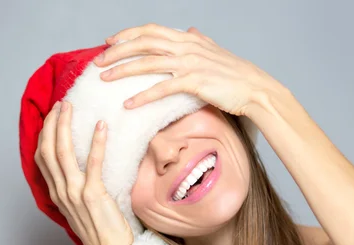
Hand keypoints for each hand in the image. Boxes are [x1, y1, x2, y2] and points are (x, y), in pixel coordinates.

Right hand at [34, 101, 133, 244]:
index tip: (51, 118)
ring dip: (66, 126)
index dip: (44, 135)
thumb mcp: (78, 209)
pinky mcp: (94, 194)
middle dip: (52, 124)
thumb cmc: (99, 232)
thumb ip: (74, 191)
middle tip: (61, 104)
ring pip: (63, 152)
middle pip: (48, 150)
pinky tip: (101, 126)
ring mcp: (75, 192)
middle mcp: (61, 191)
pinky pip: (94, 163)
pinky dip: (96, 142)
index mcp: (57, 194)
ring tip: (71, 107)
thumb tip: (79, 172)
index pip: (42, 159)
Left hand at [94, 23, 280, 116]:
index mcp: (188, 39)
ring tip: (105, 79)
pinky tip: (129, 104)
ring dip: (123, 70)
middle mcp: (186, 46)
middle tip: (98, 61)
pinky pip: (162, 88)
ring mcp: (190, 63)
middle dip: (117, 51)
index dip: (128, 34)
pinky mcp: (194, 82)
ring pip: (148, 63)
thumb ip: (200, 40)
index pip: (151, 30)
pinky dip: (143, 96)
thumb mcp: (215, 51)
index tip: (110, 42)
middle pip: (143, 43)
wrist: (256, 89)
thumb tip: (190, 30)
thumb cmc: (236, 74)